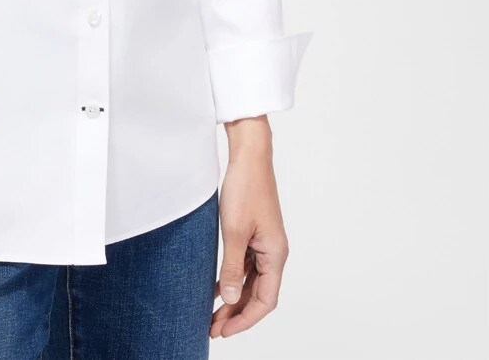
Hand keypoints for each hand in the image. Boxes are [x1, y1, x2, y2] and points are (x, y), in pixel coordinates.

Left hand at [210, 143, 289, 338]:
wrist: (249, 157)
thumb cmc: (245, 189)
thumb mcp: (233, 231)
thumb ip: (233, 267)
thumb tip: (232, 300)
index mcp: (275, 255)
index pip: (265, 301)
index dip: (245, 320)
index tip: (224, 331)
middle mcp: (274, 253)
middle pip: (258, 294)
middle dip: (237, 314)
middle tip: (213, 328)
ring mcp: (265, 243)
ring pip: (251, 281)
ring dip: (234, 298)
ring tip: (213, 314)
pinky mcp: (255, 234)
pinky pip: (246, 265)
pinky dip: (233, 278)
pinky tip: (217, 288)